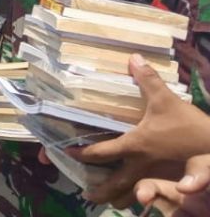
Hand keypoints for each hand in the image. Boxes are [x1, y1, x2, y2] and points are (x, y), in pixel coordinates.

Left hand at [75, 56, 209, 206]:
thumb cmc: (189, 125)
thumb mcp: (167, 100)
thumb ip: (148, 80)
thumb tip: (133, 58)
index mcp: (135, 146)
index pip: (102, 152)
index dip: (83, 153)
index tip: (69, 153)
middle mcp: (142, 165)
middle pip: (115, 182)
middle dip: (100, 190)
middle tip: (87, 196)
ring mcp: (158, 178)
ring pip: (134, 193)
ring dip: (120, 197)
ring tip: (109, 201)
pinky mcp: (173, 182)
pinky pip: (156, 195)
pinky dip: (146, 198)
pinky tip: (142, 200)